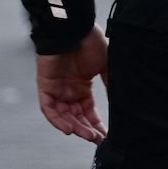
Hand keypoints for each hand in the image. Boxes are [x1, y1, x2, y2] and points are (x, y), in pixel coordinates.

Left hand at [37, 26, 108, 142]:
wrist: (74, 28)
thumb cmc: (90, 42)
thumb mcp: (106, 66)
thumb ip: (111, 83)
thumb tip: (121, 103)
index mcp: (83, 86)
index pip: (89, 112)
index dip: (97, 124)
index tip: (107, 136)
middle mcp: (69, 90)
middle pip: (77, 117)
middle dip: (88, 130)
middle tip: (99, 140)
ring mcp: (56, 89)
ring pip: (64, 116)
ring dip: (75, 128)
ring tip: (89, 136)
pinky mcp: (45, 86)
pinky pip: (49, 109)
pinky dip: (58, 120)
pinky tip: (70, 129)